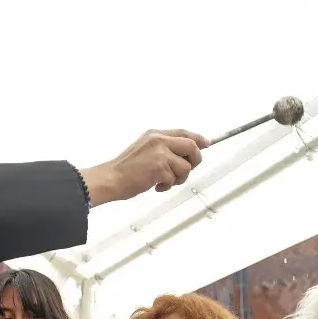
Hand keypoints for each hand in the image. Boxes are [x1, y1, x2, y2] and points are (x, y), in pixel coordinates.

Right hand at [80, 130, 209, 205]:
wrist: (111, 178)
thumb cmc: (126, 169)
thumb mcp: (145, 149)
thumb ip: (164, 147)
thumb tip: (187, 151)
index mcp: (155, 134)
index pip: (183, 133)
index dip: (198, 139)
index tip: (206, 144)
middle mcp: (159, 140)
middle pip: (192, 147)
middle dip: (194, 161)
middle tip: (182, 171)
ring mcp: (160, 153)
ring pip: (186, 166)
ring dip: (178, 178)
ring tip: (163, 181)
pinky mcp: (160, 167)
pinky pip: (175, 179)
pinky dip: (167, 186)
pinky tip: (155, 185)